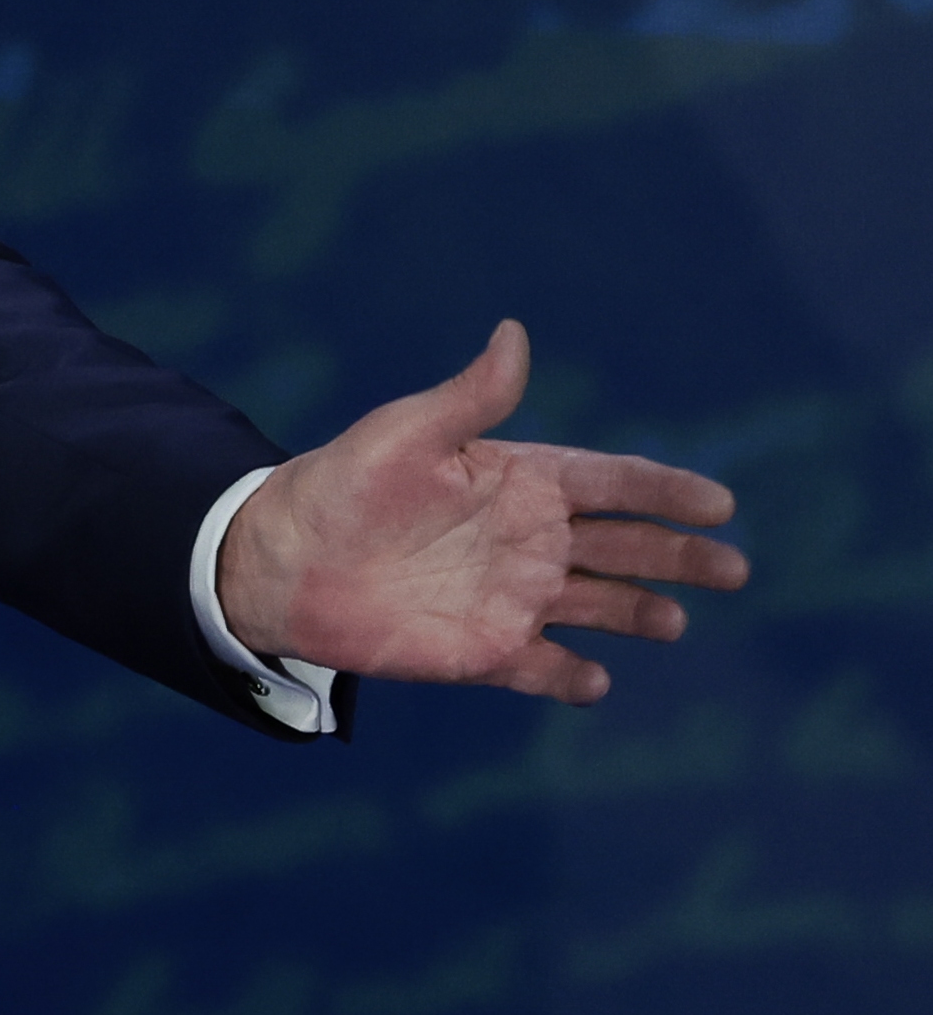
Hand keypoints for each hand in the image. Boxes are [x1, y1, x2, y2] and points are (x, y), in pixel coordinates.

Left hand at [218, 320, 745, 703]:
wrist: (278, 560)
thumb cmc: (338, 485)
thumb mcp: (405, 434)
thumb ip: (468, 397)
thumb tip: (514, 332)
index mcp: (517, 480)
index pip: (610, 482)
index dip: (665, 491)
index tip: (719, 503)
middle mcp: (526, 539)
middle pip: (624, 547)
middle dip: (680, 557)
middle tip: (736, 569)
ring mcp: (508, 596)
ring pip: (597, 608)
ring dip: (639, 615)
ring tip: (674, 624)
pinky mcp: (481, 650)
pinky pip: (541, 668)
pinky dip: (571, 678)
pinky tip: (597, 682)